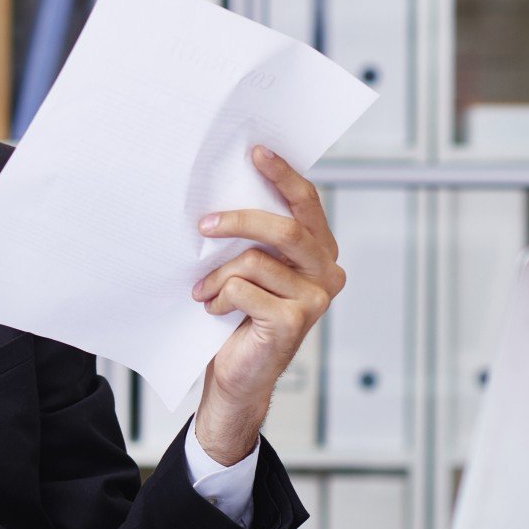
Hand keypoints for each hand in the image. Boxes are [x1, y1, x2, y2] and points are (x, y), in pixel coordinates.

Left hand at [189, 146, 345, 463]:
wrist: (235, 377)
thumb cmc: (239, 317)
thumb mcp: (247, 268)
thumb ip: (253, 238)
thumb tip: (223, 194)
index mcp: (319, 252)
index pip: (306, 203)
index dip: (283, 175)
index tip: (256, 151)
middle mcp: (326, 273)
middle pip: (286, 228)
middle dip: (240, 220)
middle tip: (204, 224)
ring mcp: (315, 299)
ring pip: (256, 260)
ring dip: (218, 274)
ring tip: (202, 290)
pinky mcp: (294, 321)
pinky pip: (244, 290)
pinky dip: (220, 297)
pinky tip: (215, 312)